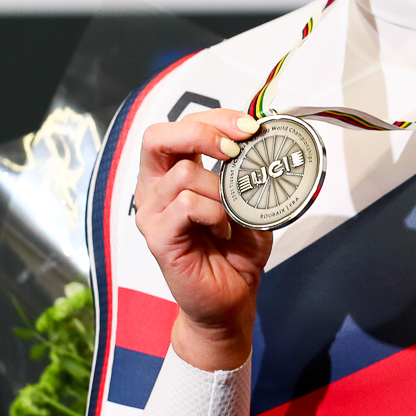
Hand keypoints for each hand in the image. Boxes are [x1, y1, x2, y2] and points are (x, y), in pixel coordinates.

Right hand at [133, 109, 273, 370]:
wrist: (232, 298)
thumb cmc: (236, 249)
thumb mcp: (248, 201)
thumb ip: (248, 171)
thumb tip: (264, 137)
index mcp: (171, 173)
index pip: (180, 126)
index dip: (215, 118)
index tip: (251, 127)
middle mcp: (154, 188)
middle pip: (158, 136)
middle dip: (203, 132)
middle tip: (236, 149)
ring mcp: (151, 213)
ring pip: (183, 173)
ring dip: (220, 189)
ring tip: (231, 215)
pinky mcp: (158, 237)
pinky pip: (186, 206)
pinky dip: (215, 213)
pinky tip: (223, 231)